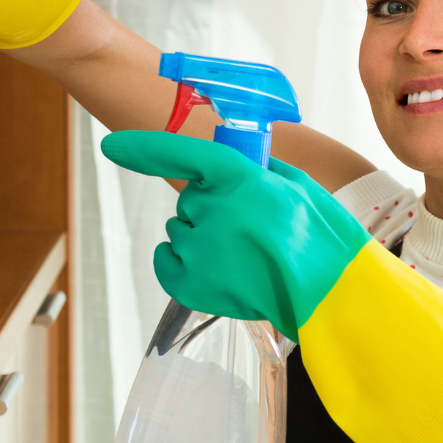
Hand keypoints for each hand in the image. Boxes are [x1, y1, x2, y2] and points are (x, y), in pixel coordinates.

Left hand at [101, 131, 370, 337]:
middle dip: (212, 209)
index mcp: (240, 179)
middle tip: (250, 230)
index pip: (180, 154)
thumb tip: (235, 167)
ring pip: (180, 231)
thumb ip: (259, 170)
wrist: (330, 295)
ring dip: (202, 238)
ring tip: (242, 257)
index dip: (143, 149)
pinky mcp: (191, 285)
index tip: (112, 147)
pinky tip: (215, 271)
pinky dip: (181, 264)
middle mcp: (212, 211)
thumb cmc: (320, 239)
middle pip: (190, 201)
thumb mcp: (296, 185)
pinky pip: (166, 261)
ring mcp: (199, 250)